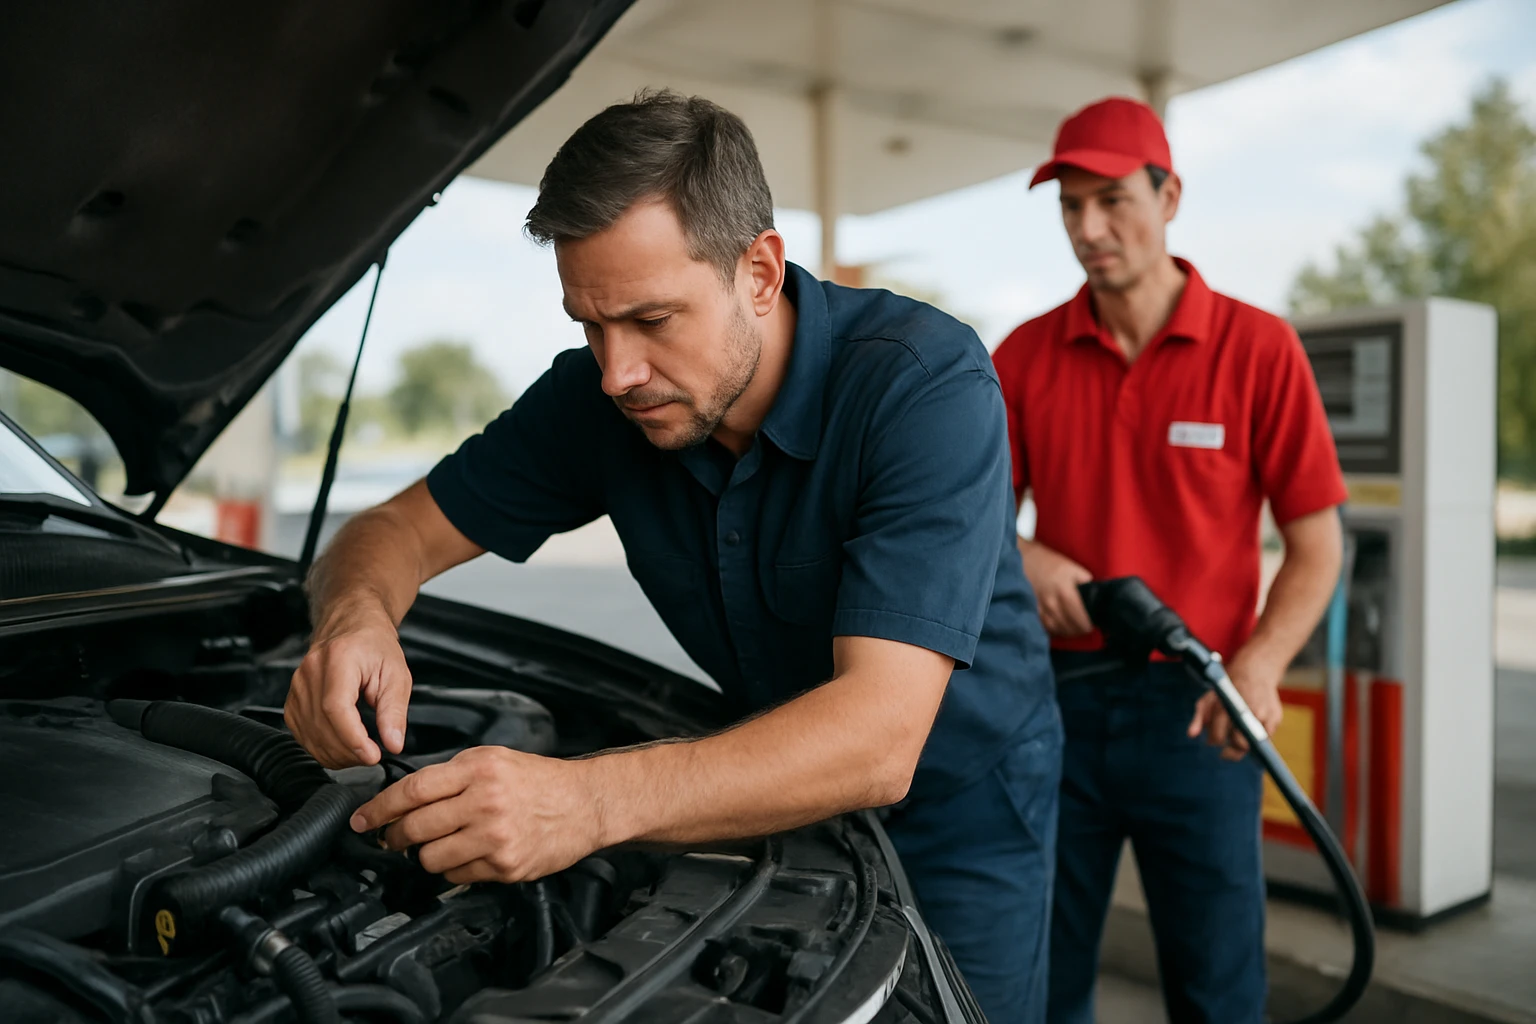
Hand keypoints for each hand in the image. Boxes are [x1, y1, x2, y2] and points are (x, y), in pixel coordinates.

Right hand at [285, 610, 411, 767]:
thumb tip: (394, 744)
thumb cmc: (374, 646)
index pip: (336, 707)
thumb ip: (394, 711)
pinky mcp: (292, 700)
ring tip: (361, 752)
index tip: (372, 755)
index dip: (353, 738)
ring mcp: (297, 686)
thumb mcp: (396, 675)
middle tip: (373, 755)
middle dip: (349, 751)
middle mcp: (311, 671)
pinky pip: (301, 735)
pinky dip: (322, 748)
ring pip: (310, 735)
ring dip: (337, 754)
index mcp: (338, 659)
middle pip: (322, 725)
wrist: (351, 626)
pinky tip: (342, 747)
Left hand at [352, 746, 605, 884]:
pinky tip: (470, 854)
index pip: (413, 790)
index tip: (362, 819)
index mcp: (479, 769)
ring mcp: (496, 837)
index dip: (380, 807)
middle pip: (416, 827)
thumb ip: (451, 775)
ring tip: (442, 843)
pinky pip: (457, 876)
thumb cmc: (539, 781)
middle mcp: (486, 802)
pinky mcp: (505, 865)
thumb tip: (404, 800)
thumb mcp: (494, 760)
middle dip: (395, 837)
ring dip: (426, 854)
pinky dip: (455, 869)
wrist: (586, 803)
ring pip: (431, 858)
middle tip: (392, 838)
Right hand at [1020, 541, 1093, 636]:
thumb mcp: (1073, 568)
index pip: (1081, 619)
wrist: (1024, 559)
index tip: (1092, 624)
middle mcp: (1052, 605)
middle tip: (1084, 627)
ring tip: (1073, 629)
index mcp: (1066, 593)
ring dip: (1067, 632)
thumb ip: (1086, 582)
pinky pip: (1044, 627)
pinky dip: (1053, 630)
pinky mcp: (1031, 611)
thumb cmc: (1050, 563)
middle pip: (1069, 628)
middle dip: (1079, 630)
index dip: (1088, 625)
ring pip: (1057, 630)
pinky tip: (1058, 627)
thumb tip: (1097, 596)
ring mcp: (1040, 610)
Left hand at [1187, 649, 1285, 760]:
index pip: (1218, 737)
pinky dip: (1258, 740)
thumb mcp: (1209, 698)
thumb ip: (1199, 717)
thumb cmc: (1228, 688)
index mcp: (1225, 707)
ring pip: (1253, 745)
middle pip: (1238, 745)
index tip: (1214, 740)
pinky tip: (1250, 733)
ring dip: (1244, 745)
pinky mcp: (1275, 718)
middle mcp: (1245, 712)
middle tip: (1227, 747)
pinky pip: (1266, 740)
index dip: (1214, 741)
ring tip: (1238, 738)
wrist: (1255, 671)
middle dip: (1231, 749)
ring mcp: (1262, 716)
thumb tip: (1191, 735)